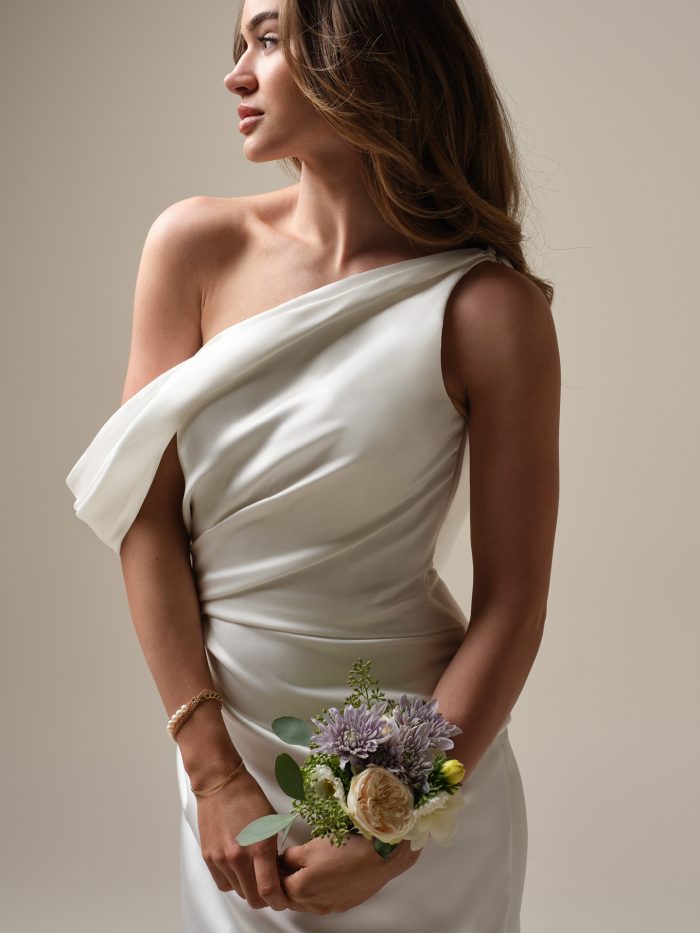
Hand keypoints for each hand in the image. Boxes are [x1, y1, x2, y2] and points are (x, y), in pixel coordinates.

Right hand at [194, 767, 293, 911]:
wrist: (220, 783)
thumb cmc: (248, 797)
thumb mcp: (271, 822)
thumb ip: (274, 851)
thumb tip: (277, 873)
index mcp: (259, 846)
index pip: (268, 890)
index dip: (278, 901)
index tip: (282, 900)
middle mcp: (239, 856)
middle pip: (252, 897)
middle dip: (265, 899)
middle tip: (271, 889)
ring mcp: (221, 858)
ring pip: (238, 891)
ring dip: (248, 888)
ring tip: (255, 873)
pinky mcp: (208, 857)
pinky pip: (223, 883)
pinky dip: (233, 882)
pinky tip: (239, 868)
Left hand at [278, 831, 421, 914]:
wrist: (379, 858)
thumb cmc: (345, 850)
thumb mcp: (311, 846)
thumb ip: (291, 856)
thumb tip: (282, 859)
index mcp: (300, 889)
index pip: (277, 885)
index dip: (276, 869)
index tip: (278, 858)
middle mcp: (313, 904)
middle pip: (291, 897)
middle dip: (288, 881)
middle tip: (292, 862)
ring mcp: (330, 906)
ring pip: (308, 901)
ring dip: (304, 887)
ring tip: (311, 866)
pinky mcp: (344, 903)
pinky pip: (325, 900)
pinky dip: (321, 889)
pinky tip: (329, 873)